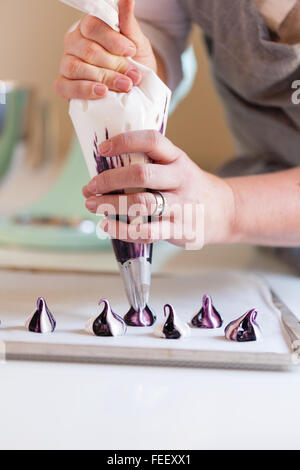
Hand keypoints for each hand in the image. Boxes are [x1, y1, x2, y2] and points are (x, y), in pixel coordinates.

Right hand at [54, 0, 155, 99]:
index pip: (92, 26)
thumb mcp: (135, 42)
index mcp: (89, 28)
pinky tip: (101, 92)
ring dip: (104, 78)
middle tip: (133, 75)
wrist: (134, 86)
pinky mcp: (64, 85)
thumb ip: (128, 23)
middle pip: (88, 50)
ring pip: (76, 68)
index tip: (131, 50)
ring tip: (124, 86)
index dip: (113, 40)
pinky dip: (84, 90)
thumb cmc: (132, 62)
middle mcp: (74, 44)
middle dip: (114, 65)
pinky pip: (65, 87)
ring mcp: (67, 64)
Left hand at [82, 131, 235, 248]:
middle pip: (141, 174)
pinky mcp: (178, 229)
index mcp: (177, 159)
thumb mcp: (177, 167)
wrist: (225, 212)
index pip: (152, 141)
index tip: (102, 149)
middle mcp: (180, 179)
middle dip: (109, 179)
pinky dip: (123, 230)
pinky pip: (147, 231)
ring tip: (92, 205)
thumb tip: (106, 169)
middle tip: (90, 186)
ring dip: (111, 204)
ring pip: (142, 203)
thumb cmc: (190, 188)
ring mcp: (181, 205)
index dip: (125, 142)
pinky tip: (108, 226)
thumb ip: (151, 165)